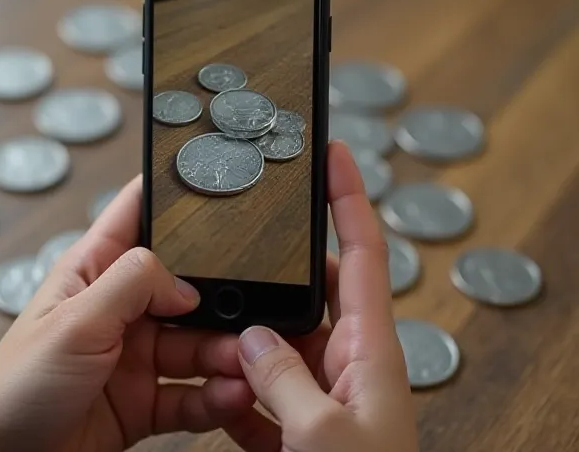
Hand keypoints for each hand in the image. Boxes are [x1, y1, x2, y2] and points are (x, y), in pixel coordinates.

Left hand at [0, 175, 254, 451]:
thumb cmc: (15, 382)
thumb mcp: (74, 320)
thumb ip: (131, 285)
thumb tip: (186, 282)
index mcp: (95, 272)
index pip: (137, 215)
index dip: (173, 196)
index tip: (218, 184)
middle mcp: (120, 309)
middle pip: (186, 288)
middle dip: (221, 299)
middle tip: (251, 312)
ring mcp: (135, 356)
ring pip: (198, 345)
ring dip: (225, 353)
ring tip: (245, 363)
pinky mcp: (145, 401)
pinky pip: (193, 394)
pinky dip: (217, 397)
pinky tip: (233, 395)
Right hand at [218, 141, 417, 451]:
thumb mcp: (324, 434)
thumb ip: (284, 378)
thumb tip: (254, 339)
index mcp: (371, 353)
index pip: (364, 254)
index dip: (348, 199)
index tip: (331, 153)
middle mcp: (347, 367)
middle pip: (309, 297)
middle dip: (271, 278)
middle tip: (235, 253)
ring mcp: (318, 397)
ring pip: (272, 348)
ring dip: (240, 344)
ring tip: (208, 332)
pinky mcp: (293, 429)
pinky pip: (256, 394)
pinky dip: (230, 393)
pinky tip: (210, 393)